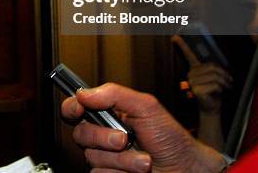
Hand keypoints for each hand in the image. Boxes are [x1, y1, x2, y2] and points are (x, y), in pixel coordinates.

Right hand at [62, 83, 224, 171]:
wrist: (185, 169)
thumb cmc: (171, 139)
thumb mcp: (146, 107)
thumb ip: (114, 94)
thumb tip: (85, 92)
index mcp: (109, 114)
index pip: (77, 107)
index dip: (72, 107)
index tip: (79, 109)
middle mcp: (103, 135)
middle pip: (80, 133)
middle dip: (103, 137)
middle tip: (124, 138)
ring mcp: (106, 158)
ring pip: (92, 157)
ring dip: (121, 159)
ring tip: (142, 159)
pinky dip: (121, 172)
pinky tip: (137, 170)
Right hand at [172, 36, 231, 112]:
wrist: (212, 107)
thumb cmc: (214, 92)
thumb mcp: (214, 78)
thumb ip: (213, 70)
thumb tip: (217, 66)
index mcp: (194, 69)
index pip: (188, 55)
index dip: (182, 45)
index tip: (174, 37)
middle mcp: (191, 74)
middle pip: (212, 67)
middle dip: (224, 74)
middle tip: (228, 81)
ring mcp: (192, 82)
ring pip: (215, 76)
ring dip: (224, 82)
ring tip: (226, 86)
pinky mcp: (196, 90)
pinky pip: (214, 84)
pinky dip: (220, 88)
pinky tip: (218, 92)